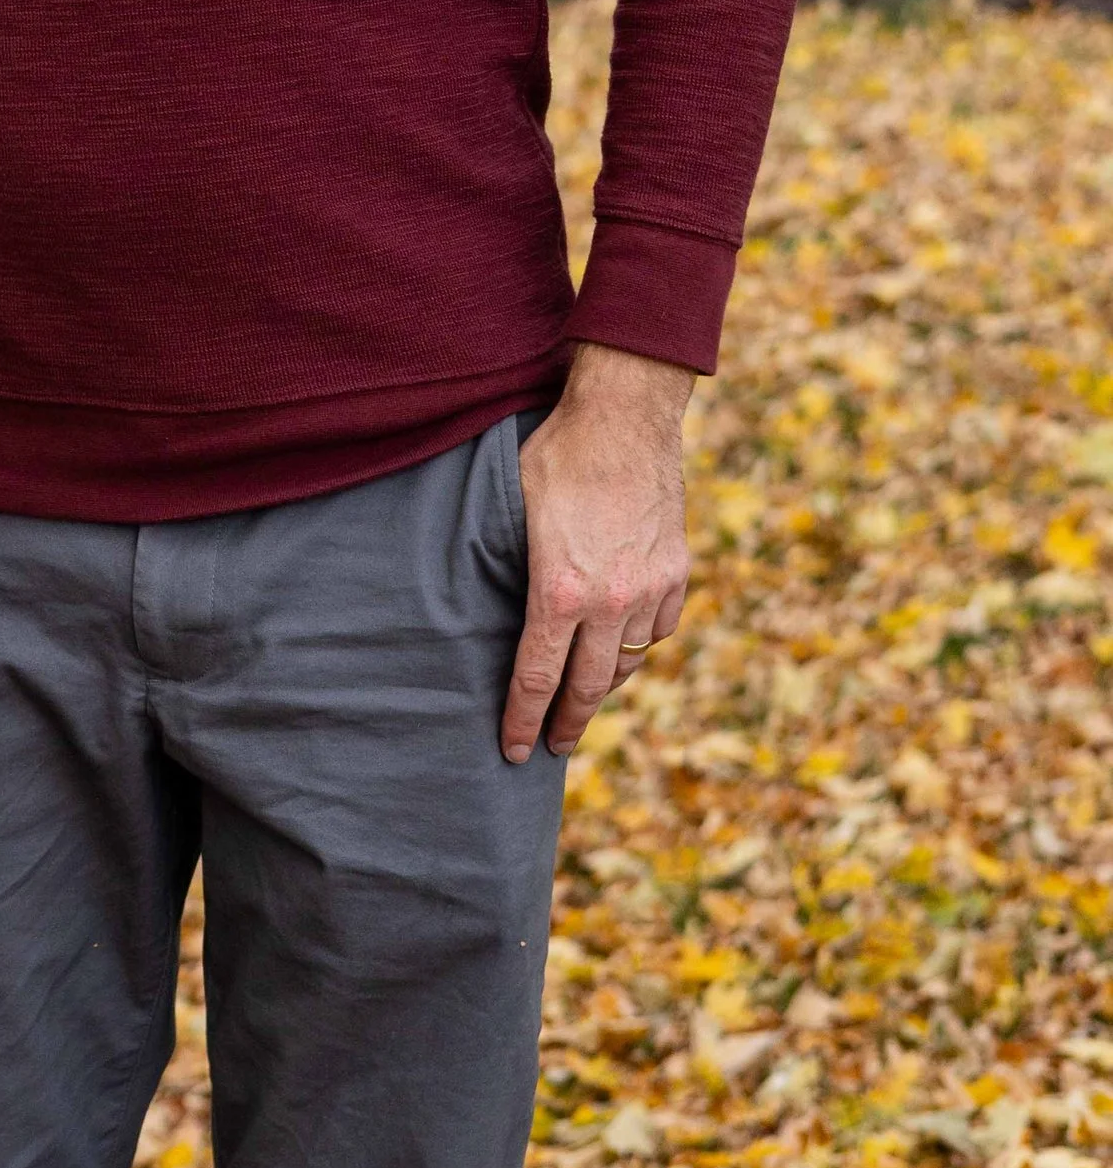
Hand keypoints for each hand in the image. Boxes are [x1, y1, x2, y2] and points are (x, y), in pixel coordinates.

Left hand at [500, 344, 694, 764]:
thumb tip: (490, 605)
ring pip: (628, 661)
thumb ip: (510, 568)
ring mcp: (650, 590)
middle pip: (587, 687)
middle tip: (552, 746)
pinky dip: (639, 642)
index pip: (535, 678)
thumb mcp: (511, 511)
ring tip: (585, 697)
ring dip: (605, 684)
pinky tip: (623, 643)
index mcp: (559, 591)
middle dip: (566, 723)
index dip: (521, 720)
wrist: (624, 417)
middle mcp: (610, 602)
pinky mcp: (676, 573)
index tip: (514, 750)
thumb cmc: (556, 458)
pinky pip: (659, 629)